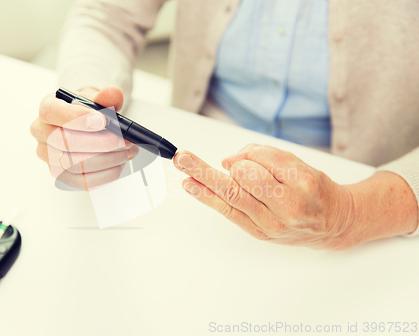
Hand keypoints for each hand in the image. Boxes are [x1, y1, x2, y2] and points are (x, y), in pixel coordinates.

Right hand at [31, 86, 138, 189]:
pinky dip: (106, 174)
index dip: (78, 118)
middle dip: (102, 142)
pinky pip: (83, 182)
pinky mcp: (60, 176)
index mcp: (47, 108)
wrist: (86, 127)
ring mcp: (48, 157)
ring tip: (128, 152)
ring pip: (76, 164)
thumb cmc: (88, 113)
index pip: (52, 112)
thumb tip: (114, 94)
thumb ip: (106, 97)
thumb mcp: (97, 100)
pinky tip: (119, 164)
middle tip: (126, 141)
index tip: (104, 121)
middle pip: (66, 142)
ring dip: (108, 159)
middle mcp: (41, 133)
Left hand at [174, 144, 417, 249]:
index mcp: (302, 182)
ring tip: (182, 166)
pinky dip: (208, 198)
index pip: (264, 160)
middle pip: (241, 181)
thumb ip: (265, 156)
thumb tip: (229, 161)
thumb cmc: (313, 189)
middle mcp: (287, 205)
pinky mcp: (259, 233)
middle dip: (207, 167)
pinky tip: (192, 187)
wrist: (331, 222)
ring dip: (203, 180)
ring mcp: (271, 223)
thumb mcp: (299, 164)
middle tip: (182, 156)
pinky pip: (229, 212)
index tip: (242, 156)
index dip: (248, 154)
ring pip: (232, 196)